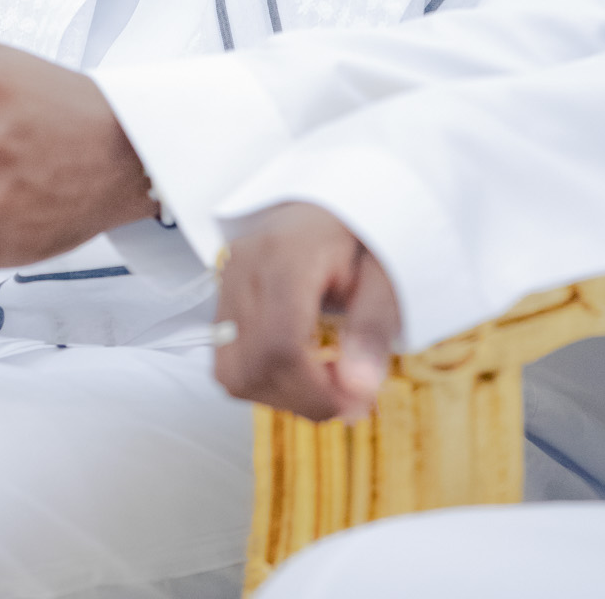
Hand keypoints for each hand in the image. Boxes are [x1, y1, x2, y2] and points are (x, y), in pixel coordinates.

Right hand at [213, 202, 400, 421]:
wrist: (328, 203)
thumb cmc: (357, 234)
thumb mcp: (382, 276)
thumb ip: (371, 331)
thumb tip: (358, 390)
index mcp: (286, 256)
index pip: (281, 346)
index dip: (315, 392)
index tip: (353, 403)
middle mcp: (245, 268)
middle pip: (250, 367)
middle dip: (301, 399)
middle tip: (344, 394)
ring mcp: (226, 282)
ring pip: (232, 372)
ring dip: (280, 394)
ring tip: (323, 378)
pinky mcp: (222, 297)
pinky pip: (228, 361)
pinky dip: (265, 379)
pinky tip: (300, 366)